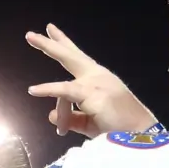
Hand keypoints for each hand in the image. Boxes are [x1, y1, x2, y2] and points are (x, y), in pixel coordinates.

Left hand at [25, 24, 158, 137]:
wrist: (138, 138)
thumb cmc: (117, 130)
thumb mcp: (90, 123)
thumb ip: (71, 117)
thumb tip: (50, 114)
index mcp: (98, 79)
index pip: (78, 57)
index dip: (64, 43)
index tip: (50, 30)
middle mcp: (97, 76)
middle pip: (70, 56)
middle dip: (50, 44)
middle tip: (30, 35)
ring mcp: (95, 83)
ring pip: (64, 83)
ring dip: (47, 90)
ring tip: (31, 91)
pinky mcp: (92, 94)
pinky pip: (64, 91)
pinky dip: (48, 90)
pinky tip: (33, 91)